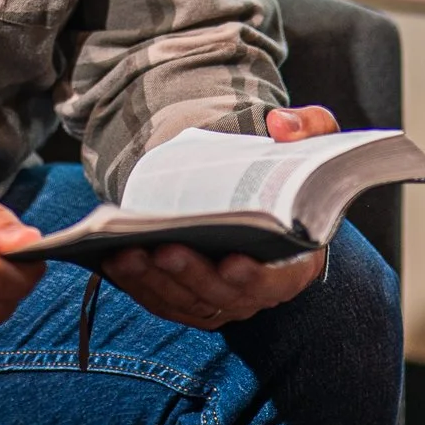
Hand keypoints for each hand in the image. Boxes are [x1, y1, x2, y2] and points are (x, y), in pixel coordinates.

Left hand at [103, 106, 338, 331]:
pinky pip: (159, 299)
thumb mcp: (311, 149)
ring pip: (184, 300)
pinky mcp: (187, 300)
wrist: (258, 205)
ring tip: (126, 250)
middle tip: (164, 249)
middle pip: (221, 294)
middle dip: (191, 273)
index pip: (277, 280)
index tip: (234, 262)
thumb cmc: (286, 181)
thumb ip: (310, 129)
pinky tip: (112, 260)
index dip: (256, 276)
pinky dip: (136, 284)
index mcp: (294, 264)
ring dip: (153, 280)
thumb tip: (280, 124)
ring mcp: (219, 301)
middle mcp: (255, 292)